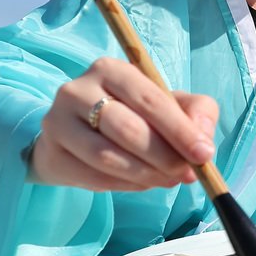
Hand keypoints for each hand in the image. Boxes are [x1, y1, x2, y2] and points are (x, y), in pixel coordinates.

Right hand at [29, 57, 217, 191]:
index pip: (150, 100)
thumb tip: (203, 139)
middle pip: (127, 129)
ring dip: (146, 175)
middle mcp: (78, 90)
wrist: (75, 135)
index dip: (180, 130)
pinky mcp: (51, 152)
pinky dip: (125, 186)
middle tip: (187, 174)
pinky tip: (141, 184)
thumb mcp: (168, 104)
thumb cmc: (131, 115)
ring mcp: (58, 121)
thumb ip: (195, 112)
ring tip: (168, 181)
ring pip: (108, 157)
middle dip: (164, 157)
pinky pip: (93, 177)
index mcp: (111, 70)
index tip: (203, 154)